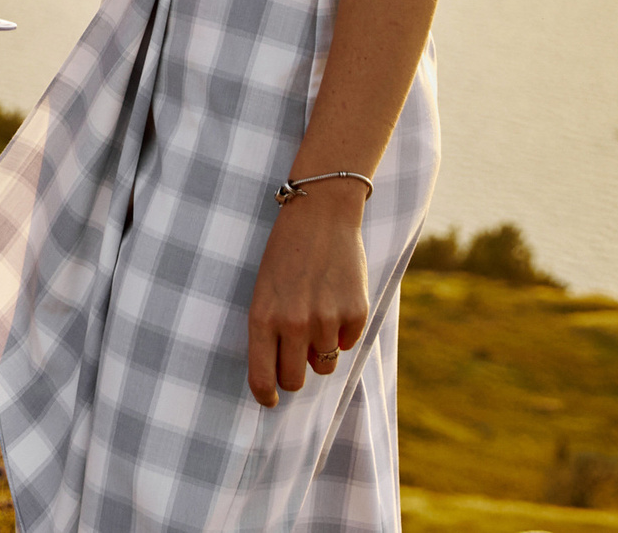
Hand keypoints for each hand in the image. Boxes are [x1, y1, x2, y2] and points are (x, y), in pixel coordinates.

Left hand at [245, 184, 370, 406]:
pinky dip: (342, 331)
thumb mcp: (264, 290)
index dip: (265, 395)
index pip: (262, 376)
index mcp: (263, 317)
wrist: (321, 217)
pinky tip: (335, 301)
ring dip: (320, 350)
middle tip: (295, 359)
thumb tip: (278, 375)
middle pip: (295, 380)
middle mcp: (293, 323)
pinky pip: (348, 344)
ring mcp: (326, 320)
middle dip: (294, 375)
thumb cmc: (285, 255)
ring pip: (324, 365)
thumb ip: (269, 331)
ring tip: (316, 315)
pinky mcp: (355, 313)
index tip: (269, 400)